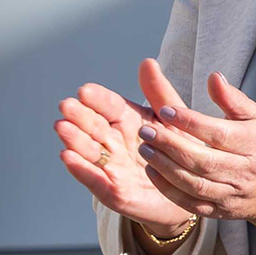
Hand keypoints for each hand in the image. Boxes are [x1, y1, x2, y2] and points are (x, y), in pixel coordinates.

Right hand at [56, 60, 197, 235]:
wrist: (193, 192)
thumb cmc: (181, 152)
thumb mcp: (173, 120)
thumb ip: (159, 93)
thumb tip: (147, 62)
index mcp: (128, 122)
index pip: (109, 107)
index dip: (97, 99)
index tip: (85, 90)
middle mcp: (114, 143)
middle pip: (93, 127)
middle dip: (79, 117)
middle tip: (66, 106)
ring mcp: (111, 167)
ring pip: (88, 151)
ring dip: (74, 140)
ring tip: (62, 127)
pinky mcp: (112, 192)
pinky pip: (95, 180)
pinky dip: (81, 170)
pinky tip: (67, 156)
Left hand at [130, 65, 255, 231]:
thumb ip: (232, 99)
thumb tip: (213, 77)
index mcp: (254, 144)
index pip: (218, 134)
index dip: (190, 122)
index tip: (165, 110)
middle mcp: (244, 171)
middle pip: (203, 161)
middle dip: (171, 145)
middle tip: (146, 130)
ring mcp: (232, 194)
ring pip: (195, 184)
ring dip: (166, 167)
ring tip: (144, 148)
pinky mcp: (221, 211)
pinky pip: (192, 204)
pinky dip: (169, 189)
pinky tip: (152, 171)